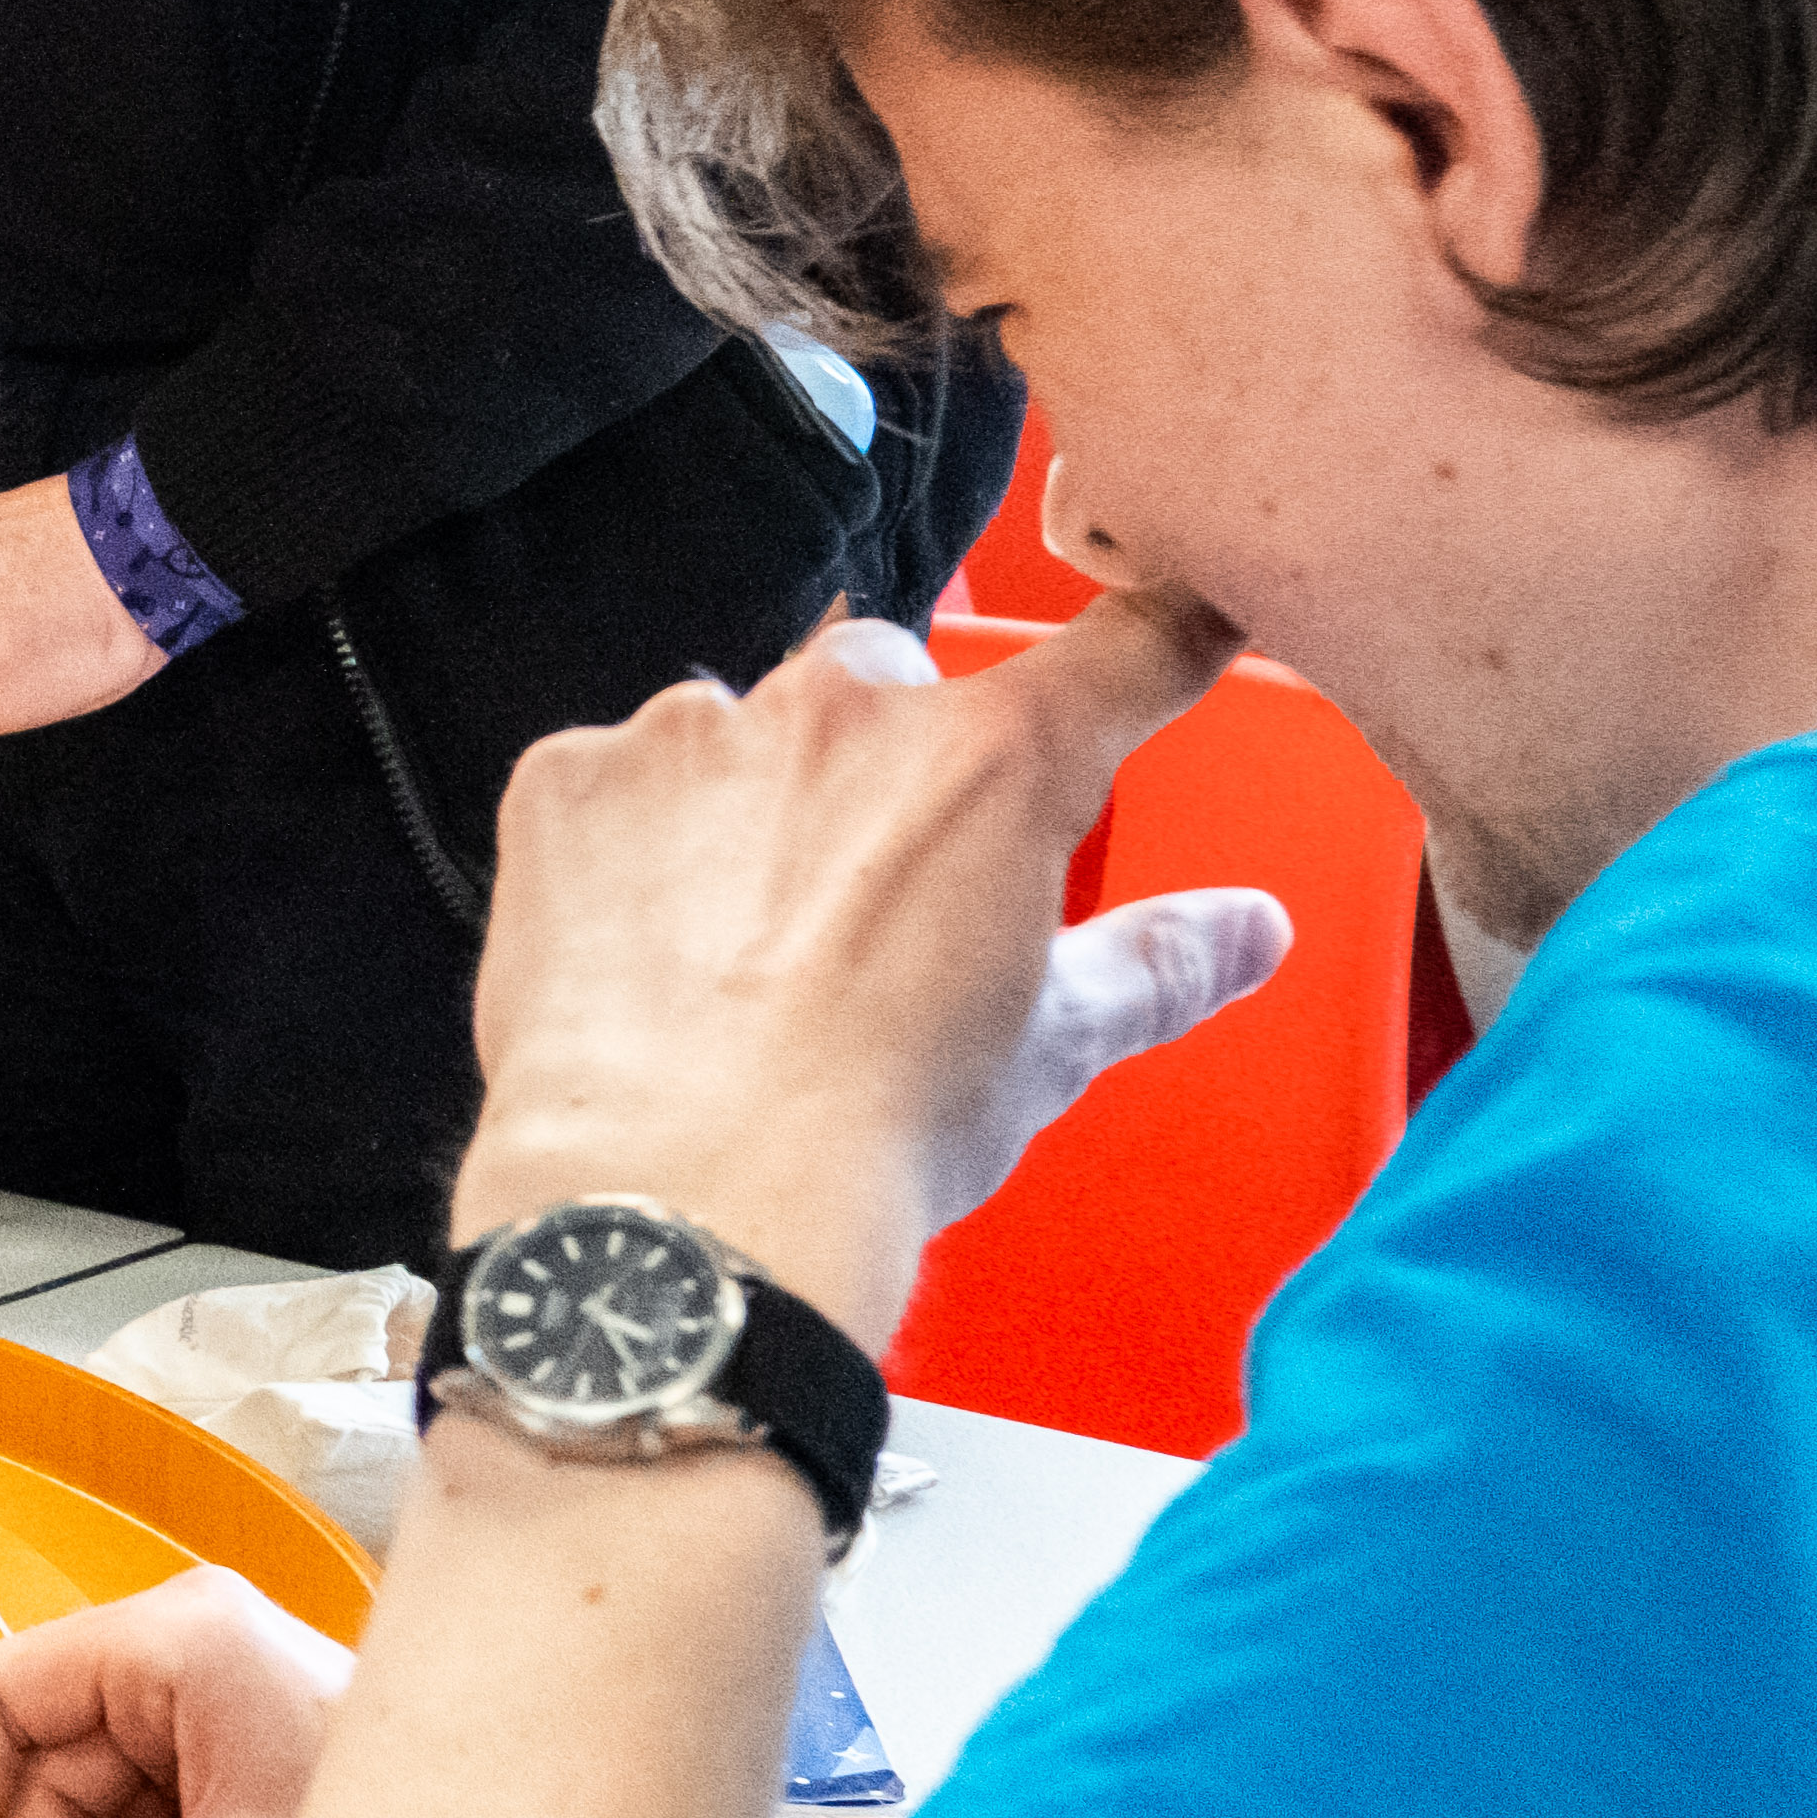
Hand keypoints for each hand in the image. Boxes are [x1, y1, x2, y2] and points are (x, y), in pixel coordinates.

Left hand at [448, 589, 1290, 1340]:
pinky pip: (614, 775)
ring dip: (753, 800)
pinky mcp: (569, 776)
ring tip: (744, 941)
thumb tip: (1247, 931)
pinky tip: (644, 942)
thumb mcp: (1052, 1048)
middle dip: (893, 758)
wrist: (682, 1200)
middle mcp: (843, 711)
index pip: (1121, 651)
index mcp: (994, 763)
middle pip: (892, 682)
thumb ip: (1156, 964)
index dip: (1162, 628)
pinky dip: (630, 840)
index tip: (1173, 616)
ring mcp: (692, 731)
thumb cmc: (870, 1133)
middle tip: (879, 890)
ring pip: (741, 728)